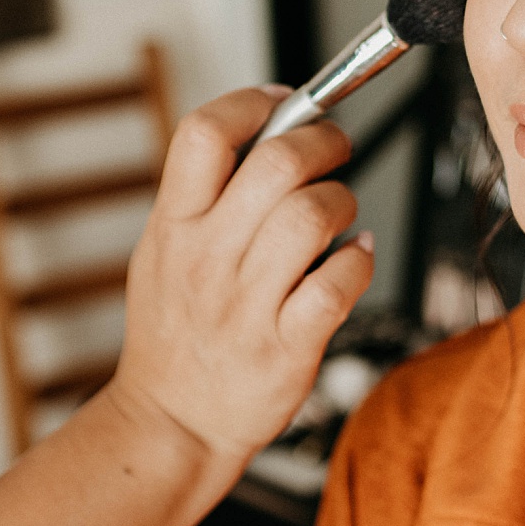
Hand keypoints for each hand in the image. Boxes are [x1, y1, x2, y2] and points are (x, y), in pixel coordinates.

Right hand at [105, 85, 373, 466]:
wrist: (171, 424)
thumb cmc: (177, 334)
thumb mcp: (164, 253)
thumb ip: (206, 196)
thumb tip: (270, 129)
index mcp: (174, 226)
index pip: (204, 134)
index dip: (253, 103)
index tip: (287, 102)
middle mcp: (208, 258)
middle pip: (277, 162)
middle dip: (325, 142)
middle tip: (336, 149)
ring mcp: (248, 303)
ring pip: (314, 216)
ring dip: (344, 200)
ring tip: (341, 211)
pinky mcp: (287, 346)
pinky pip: (339, 282)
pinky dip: (359, 259)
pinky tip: (354, 257)